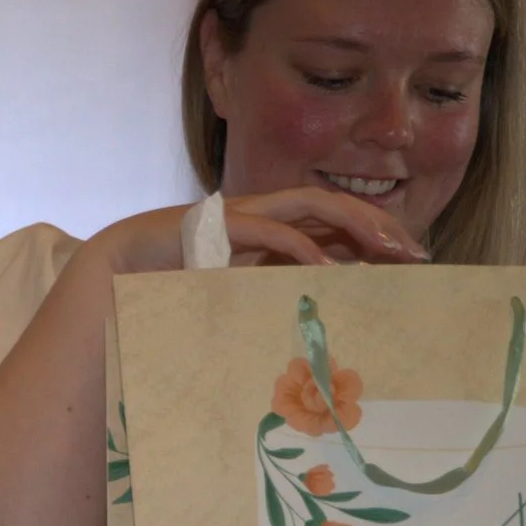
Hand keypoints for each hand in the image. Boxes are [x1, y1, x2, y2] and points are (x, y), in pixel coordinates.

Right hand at [97, 185, 427, 274]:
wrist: (109, 276)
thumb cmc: (166, 290)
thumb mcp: (233, 297)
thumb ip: (268, 296)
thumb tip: (312, 322)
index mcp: (264, 229)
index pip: (330, 221)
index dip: (372, 233)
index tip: (409, 260)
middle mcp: (258, 215)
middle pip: (331, 205)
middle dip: (377, 224)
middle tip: (416, 254)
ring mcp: (239, 216)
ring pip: (311, 203)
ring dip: (353, 223)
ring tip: (386, 250)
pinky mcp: (217, 225)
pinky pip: (269, 230)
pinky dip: (302, 248)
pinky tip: (327, 269)